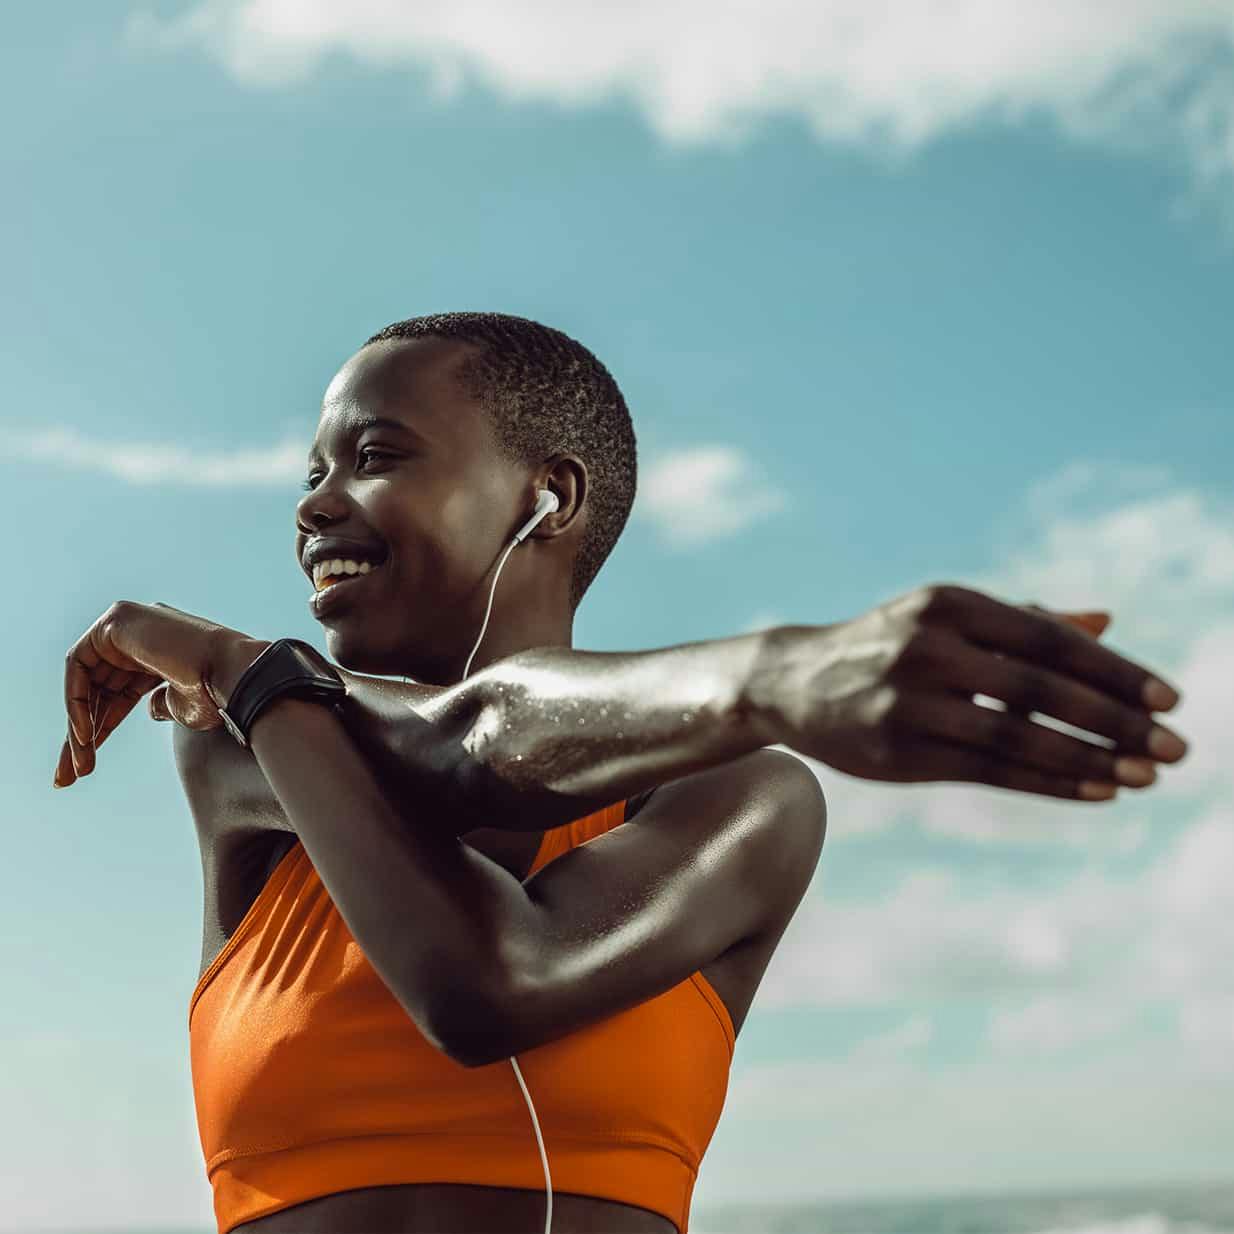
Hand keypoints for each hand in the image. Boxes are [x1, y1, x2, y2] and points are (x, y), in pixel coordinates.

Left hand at [55, 601, 255, 787]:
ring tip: (78, 763)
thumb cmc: (219, 694)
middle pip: (98, 688)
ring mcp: (130, 623)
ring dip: (77, 726)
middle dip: (81, 733)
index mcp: (161, 652)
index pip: (118, 692)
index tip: (86, 765)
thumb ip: (162, 704)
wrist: (236, 676)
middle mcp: (143, 633)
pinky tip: (84, 734)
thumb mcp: (183, 706)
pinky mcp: (117, 619)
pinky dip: (76, 702)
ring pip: (85, 681)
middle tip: (71, 774)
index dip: (102, 727)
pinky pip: (79, 665)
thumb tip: (152, 708)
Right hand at [770, 583, 1187, 800]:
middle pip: (1040, 688)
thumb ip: (1024, 620)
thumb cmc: (887, 644)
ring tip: (1146, 777)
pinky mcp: (897, 752)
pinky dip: (1049, 782)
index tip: (1171, 698)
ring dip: (1090, 760)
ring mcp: (908, 702)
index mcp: (949, 604)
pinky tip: (1097, 790)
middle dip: (1116, 721)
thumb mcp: (947, 618)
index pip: (1049, 638)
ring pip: (1016, 737)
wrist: (794, 681)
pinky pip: (988, 771)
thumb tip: (1108, 620)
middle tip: (1176, 748)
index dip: (1114, 669)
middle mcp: (927, 647)